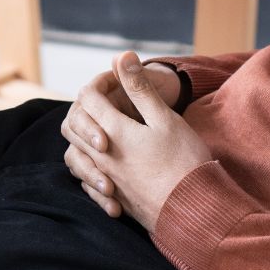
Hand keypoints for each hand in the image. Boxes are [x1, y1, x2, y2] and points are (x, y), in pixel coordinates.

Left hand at [60, 52, 211, 229]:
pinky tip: (107, 165)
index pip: (88, 97)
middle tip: (111, 101)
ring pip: (75, 154)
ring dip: (84, 139)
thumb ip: (140, 88)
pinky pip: (86, 181)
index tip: (118, 79)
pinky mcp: (114, 199)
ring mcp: (106, 180)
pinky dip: (90, 167)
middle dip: (88, 107)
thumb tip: (122, 57)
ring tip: (104, 132)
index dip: (100, 81)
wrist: (195, 213)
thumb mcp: (164, 118)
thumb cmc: (185, 163)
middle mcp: (102, 157)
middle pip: (73, 124)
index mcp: (114, 132)